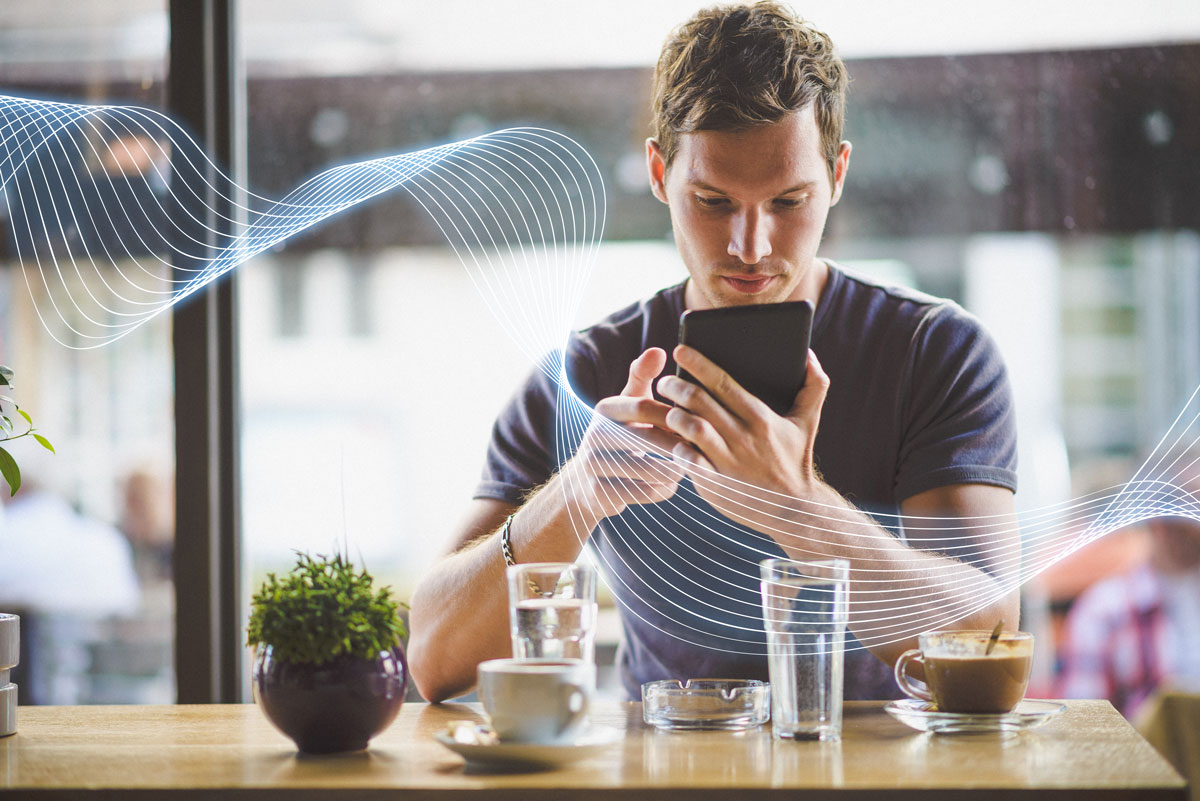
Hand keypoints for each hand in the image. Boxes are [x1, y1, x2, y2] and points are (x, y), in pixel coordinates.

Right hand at [559, 348, 685, 521]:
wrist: (586, 482)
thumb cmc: (620, 435)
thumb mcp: (626, 404)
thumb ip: (643, 377)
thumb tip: (659, 351)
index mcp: (604, 410)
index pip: (643, 406)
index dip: (673, 415)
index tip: (697, 422)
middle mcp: (593, 436)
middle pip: (646, 438)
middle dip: (677, 444)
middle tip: (703, 449)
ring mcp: (593, 467)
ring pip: (647, 470)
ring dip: (674, 469)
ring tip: (693, 466)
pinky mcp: (600, 494)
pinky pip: (642, 493)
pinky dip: (662, 489)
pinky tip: (672, 484)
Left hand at [656, 345, 830, 534]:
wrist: (794, 510)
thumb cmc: (796, 459)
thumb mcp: (808, 421)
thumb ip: (813, 385)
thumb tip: (808, 353)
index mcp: (761, 418)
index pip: (723, 383)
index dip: (698, 363)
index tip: (680, 348)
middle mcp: (742, 438)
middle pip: (700, 402)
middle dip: (676, 386)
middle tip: (665, 381)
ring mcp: (727, 461)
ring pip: (690, 428)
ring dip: (671, 414)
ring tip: (664, 408)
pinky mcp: (715, 483)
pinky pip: (686, 460)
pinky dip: (672, 448)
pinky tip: (662, 439)